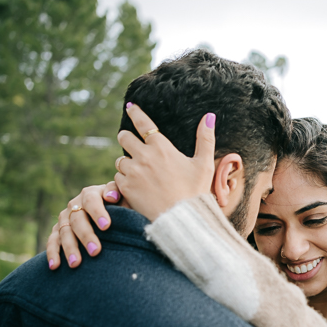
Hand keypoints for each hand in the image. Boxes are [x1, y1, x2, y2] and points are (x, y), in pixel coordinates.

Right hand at [46, 182, 120, 269]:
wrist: (107, 212)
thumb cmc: (118, 205)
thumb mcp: (120, 196)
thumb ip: (117, 192)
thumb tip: (112, 196)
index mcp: (90, 194)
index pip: (91, 201)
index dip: (97, 212)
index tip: (106, 226)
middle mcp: (74, 204)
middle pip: (77, 219)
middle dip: (86, 236)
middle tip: (96, 251)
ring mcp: (64, 218)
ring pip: (64, 232)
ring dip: (69, 248)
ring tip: (76, 264)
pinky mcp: (57, 231)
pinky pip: (52, 241)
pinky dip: (52, 253)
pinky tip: (55, 266)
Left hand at [114, 103, 216, 221]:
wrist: (181, 219)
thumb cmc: (195, 191)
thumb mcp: (204, 163)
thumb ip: (205, 138)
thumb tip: (209, 116)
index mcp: (162, 147)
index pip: (143, 123)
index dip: (135, 112)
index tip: (130, 106)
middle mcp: (144, 156)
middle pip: (124, 137)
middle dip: (126, 137)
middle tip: (130, 141)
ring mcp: (133, 172)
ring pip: (120, 159)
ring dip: (126, 162)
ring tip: (137, 170)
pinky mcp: (126, 188)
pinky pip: (117, 177)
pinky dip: (123, 179)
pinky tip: (134, 185)